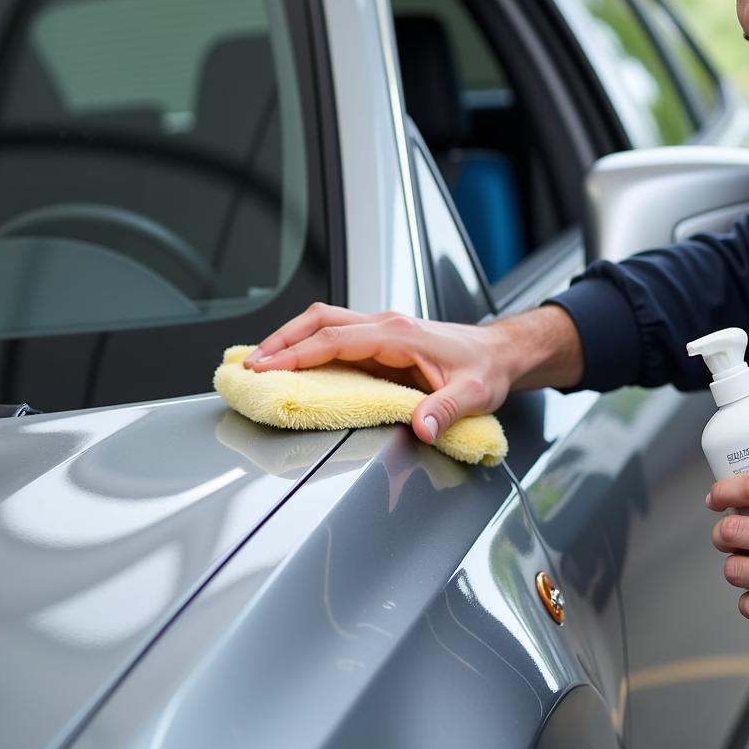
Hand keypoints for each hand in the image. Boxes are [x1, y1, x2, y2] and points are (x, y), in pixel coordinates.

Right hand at [242, 303, 582, 443]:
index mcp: (399, 334)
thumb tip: (421, 428)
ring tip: (258, 362)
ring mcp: (381, 330)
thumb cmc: (486, 368)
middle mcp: (385, 325)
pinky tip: (293, 362)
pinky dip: (307, 345)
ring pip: (323, 323)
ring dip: (289, 340)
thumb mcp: (472, 393)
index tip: (266, 368)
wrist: (501, 353)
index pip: (335, 340)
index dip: (297, 354)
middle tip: (248, 364)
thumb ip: (446, 410)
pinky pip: (335, 335)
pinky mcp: (381, 340)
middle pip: (319, 321)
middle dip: (280, 340)